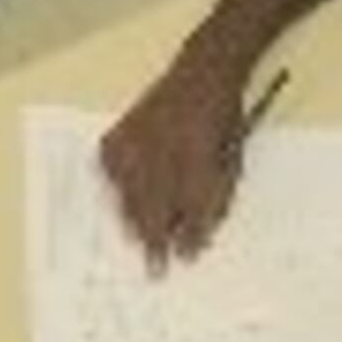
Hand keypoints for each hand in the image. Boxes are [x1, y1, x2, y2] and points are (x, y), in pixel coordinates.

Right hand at [99, 65, 248, 267]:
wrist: (201, 77)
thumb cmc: (223, 124)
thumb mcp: (231, 168)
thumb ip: (212, 206)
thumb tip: (194, 243)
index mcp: (195, 158)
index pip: (187, 209)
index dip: (183, 239)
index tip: (180, 261)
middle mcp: (161, 150)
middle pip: (150, 207)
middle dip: (152, 238)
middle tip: (153, 264)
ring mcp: (135, 140)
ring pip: (126, 193)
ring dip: (131, 217)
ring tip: (136, 235)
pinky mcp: (117, 133)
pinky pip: (109, 169)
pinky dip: (115, 184)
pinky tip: (123, 193)